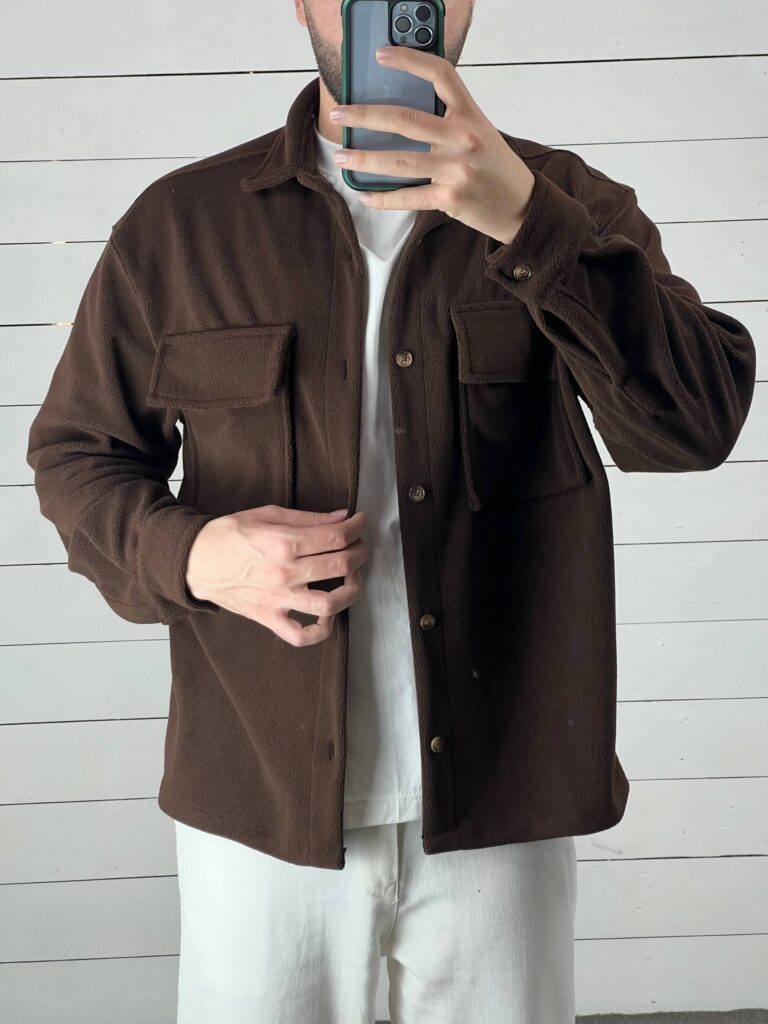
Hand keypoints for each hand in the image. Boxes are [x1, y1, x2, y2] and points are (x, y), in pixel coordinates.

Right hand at [185, 505, 367, 645]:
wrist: (195, 562)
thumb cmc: (229, 535)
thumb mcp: (267, 514)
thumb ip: (307, 518)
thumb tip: (341, 517)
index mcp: (284, 543)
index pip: (336, 536)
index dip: (357, 527)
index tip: (361, 522)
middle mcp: (285, 573)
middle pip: (341, 566)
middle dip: (360, 552)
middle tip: (359, 545)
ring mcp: (278, 600)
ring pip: (330, 604)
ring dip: (351, 590)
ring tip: (351, 577)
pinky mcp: (269, 618)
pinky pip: (301, 636)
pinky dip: (321, 630)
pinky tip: (327, 615)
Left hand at [329, 44, 535, 244]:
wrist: (520, 204)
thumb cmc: (494, 166)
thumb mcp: (479, 131)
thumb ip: (447, 120)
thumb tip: (398, 117)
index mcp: (470, 114)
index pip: (439, 75)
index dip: (409, 59)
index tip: (382, 54)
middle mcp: (463, 138)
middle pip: (405, 121)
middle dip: (366, 117)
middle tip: (340, 114)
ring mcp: (456, 170)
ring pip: (399, 161)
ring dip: (365, 159)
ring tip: (342, 156)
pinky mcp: (450, 198)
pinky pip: (408, 197)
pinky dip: (382, 198)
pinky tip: (364, 194)